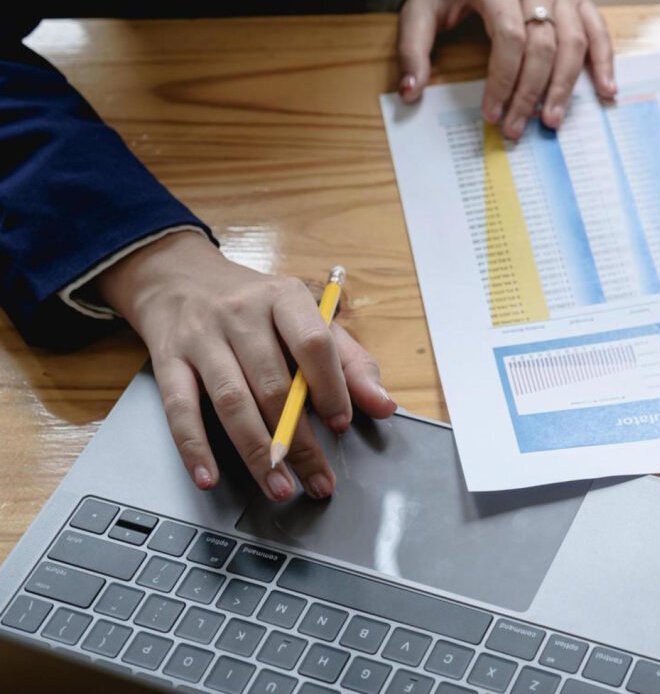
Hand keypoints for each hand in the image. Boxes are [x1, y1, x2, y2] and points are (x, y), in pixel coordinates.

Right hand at [94, 231, 397, 501]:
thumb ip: (350, 361)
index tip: (342, 424)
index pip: (313, 343)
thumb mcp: (308, 319)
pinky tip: (209, 478)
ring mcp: (201, 337)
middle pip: (273, 384)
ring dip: (257, 452)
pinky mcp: (168, 360)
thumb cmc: (257, 307)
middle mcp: (241, 314)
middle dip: (299, 441)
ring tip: (279, 487)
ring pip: (231, 401)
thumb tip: (384, 406)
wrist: (181, 278)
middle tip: (318, 480)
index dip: (331, 388)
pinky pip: (179, 409)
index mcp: (285, 298)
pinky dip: (195, 448)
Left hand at [396, 0, 615, 138]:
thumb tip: (411, 92)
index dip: (503, 81)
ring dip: (565, 86)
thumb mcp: (421, 5)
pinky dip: (605, 62)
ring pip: (573, 43)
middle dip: (530, 94)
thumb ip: (412, 48)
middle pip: (543, 46)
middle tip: (517, 128)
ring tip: (552, 120)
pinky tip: (605, 91)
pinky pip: (598, 31)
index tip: (492, 113)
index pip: (508, 38)